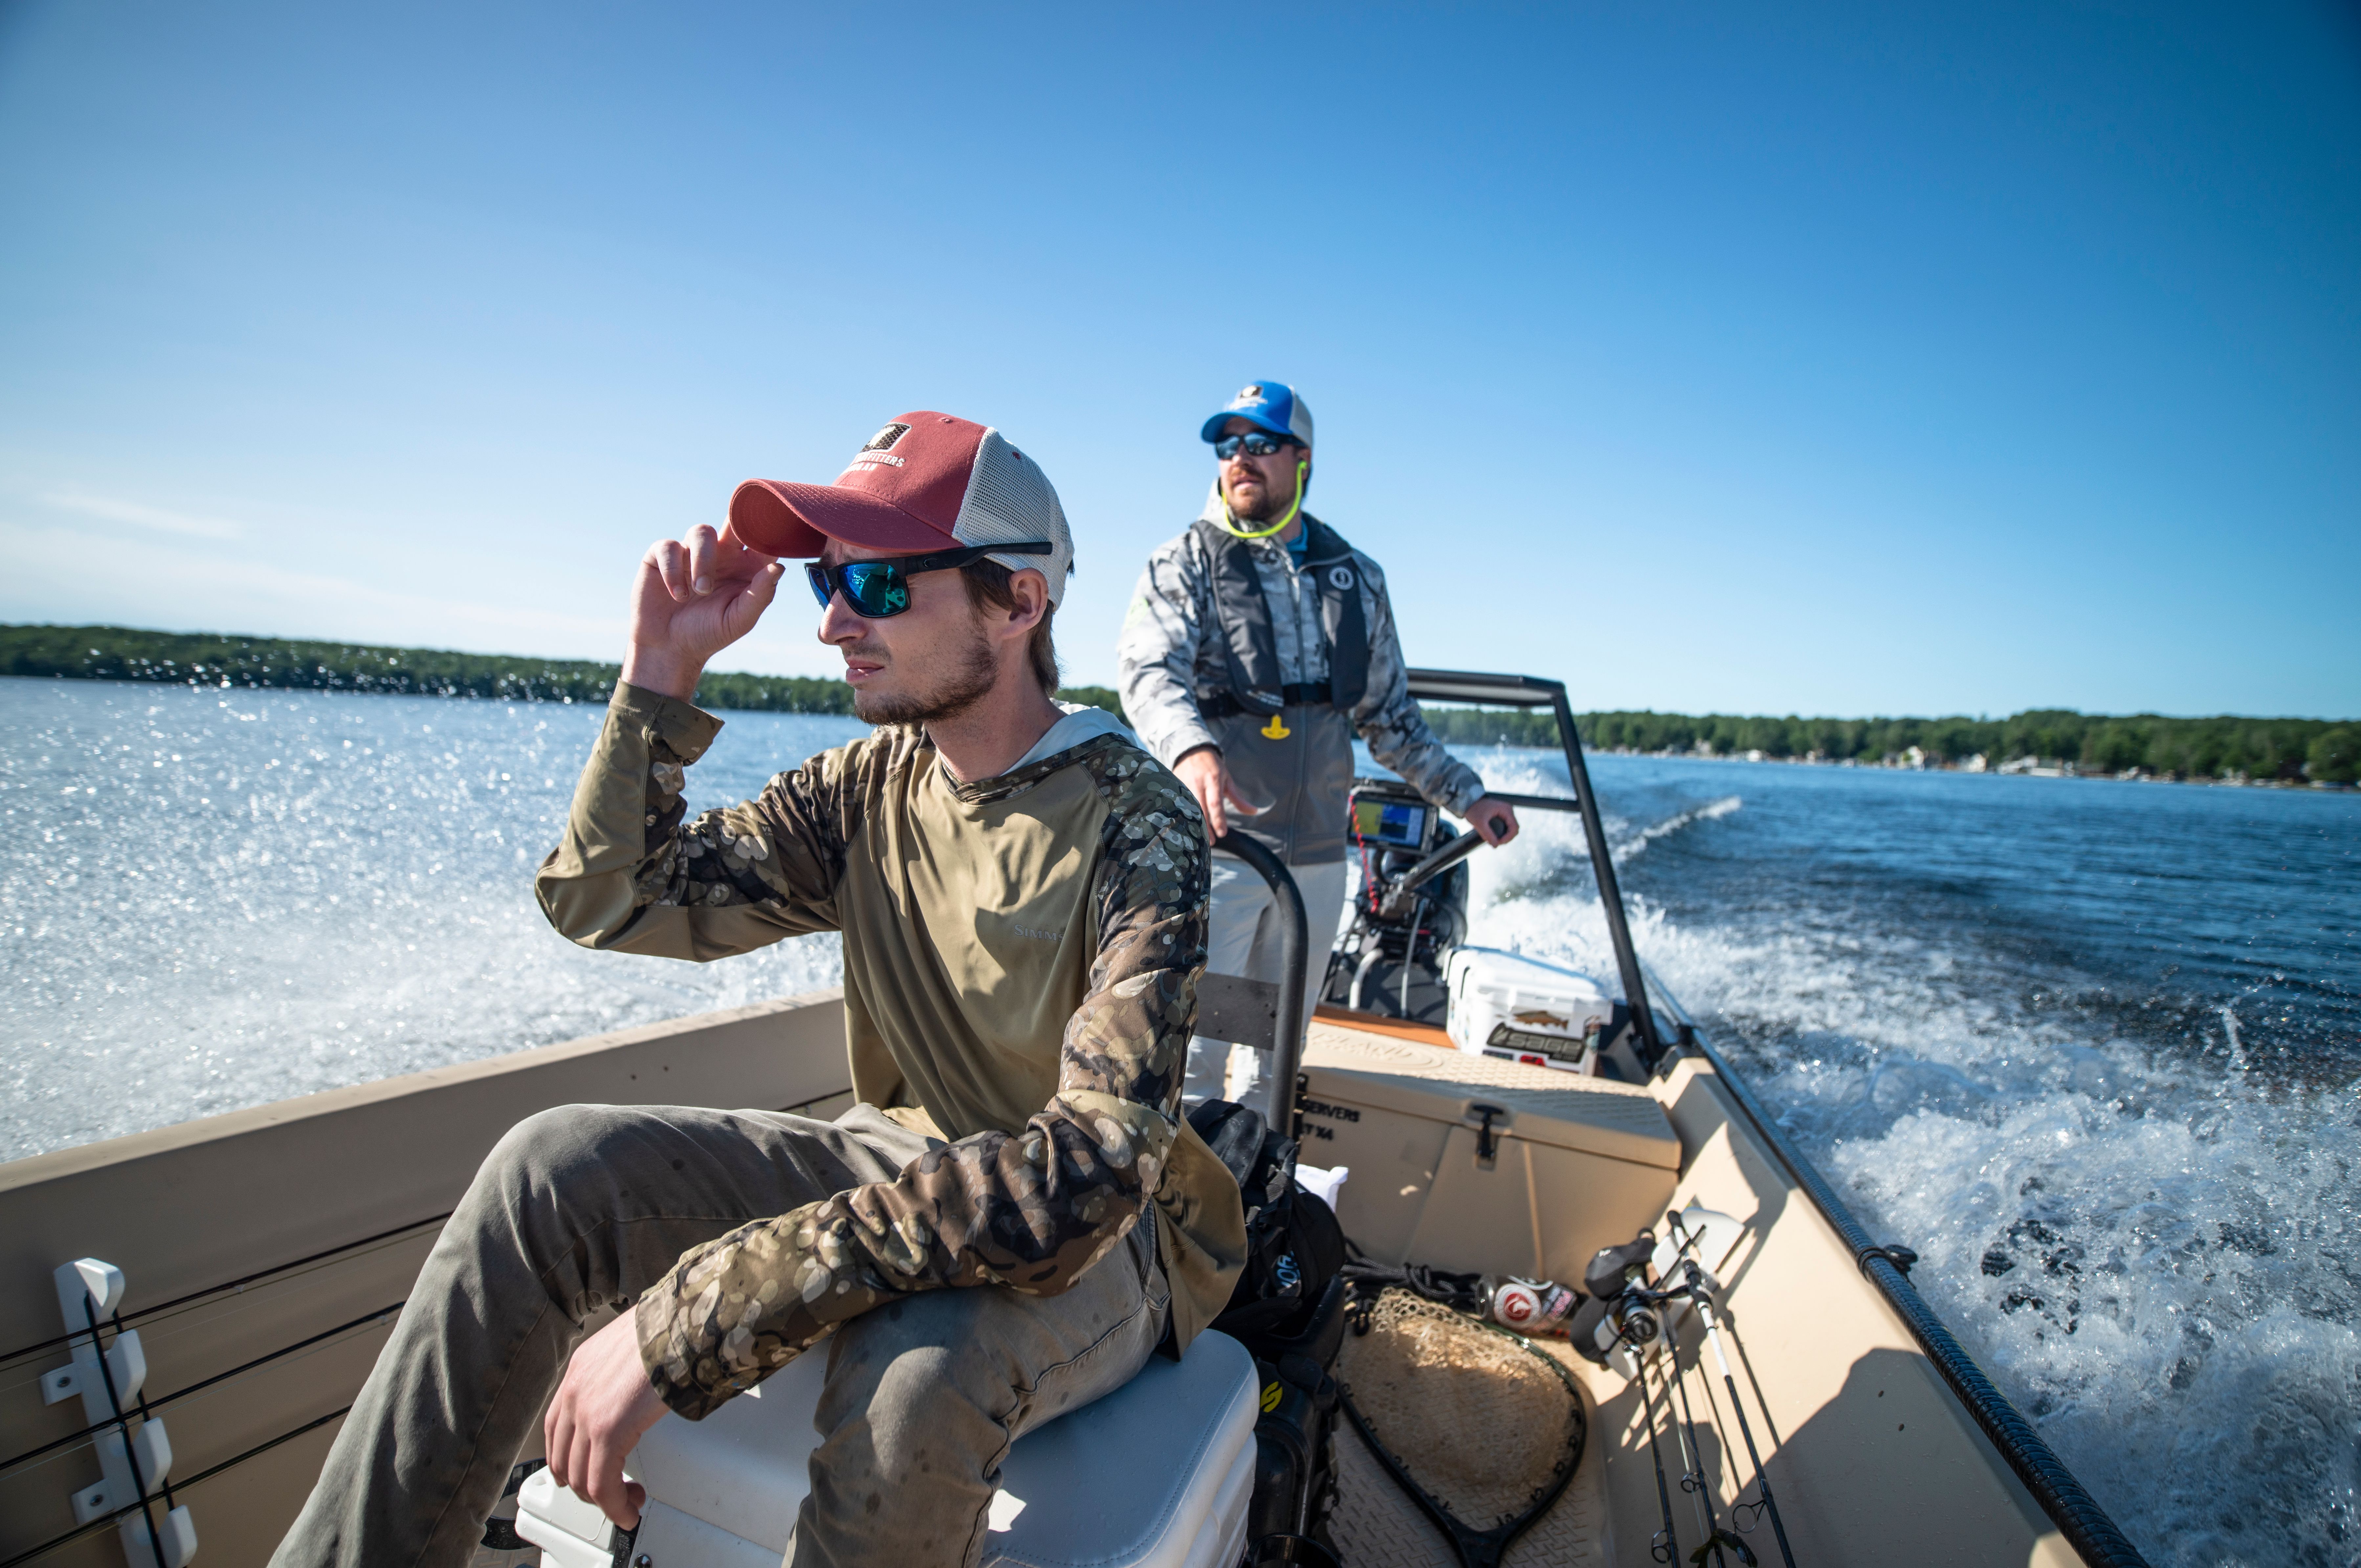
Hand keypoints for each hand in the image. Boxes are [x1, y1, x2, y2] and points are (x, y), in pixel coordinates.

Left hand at [543, 1309, 667, 1530]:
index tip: (591, 1473)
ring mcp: (587, 1413)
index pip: (556, 1431)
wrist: (683, 1324)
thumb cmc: (669, 1331)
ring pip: (580, 1477)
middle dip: (587, 1485)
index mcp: (578, 1371)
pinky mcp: (607, 1430)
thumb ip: (619, 1375)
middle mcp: (574, 1393)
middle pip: (564, 1460)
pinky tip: (627, 1510)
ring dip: (604, 1500)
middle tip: (613, 1493)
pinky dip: (614, 1505)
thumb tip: (634, 1396)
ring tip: (627, 1503)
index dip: (571, 1461)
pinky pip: (601, 1483)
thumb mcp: (629, 1349)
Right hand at [622, 521, 785, 700]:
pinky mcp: (662, 556)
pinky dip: (674, 571)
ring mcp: (691, 552)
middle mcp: (721, 554)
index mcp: (745, 566)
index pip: (762, 539)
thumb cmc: (709, 633)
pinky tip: (678, 595)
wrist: (669, 648)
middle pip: (732, 521)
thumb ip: (760, 594)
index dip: (768, 531)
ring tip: (701, 590)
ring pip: (701, 531)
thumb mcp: (740, 619)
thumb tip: (779, 567)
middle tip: (737, 535)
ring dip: (703, 560)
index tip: (771, 531)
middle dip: (737, 519)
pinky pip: (669, 547)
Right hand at [1173, 747, 1268, 841]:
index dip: (1218, 819)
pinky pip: (1177, 805)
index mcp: (1213, 780)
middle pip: (1200, 809)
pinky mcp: (1174, 787)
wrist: (1191, 751)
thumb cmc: (1213, 767)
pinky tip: (1185, 828)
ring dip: (1193, 825)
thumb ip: (1238, 798)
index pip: (1215, 803)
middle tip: (1210, 842)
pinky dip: (1182, 817)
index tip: (1222, 833)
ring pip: (1187, 809)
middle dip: (1205, 827)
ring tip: (1199, 838)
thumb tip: (1254, 811)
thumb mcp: (1227, 779)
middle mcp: (1197, 783)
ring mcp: (1183, 785)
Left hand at [1467, 796, 1519, 846]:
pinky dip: (1502, 833)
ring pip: (1510, 829)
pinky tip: (1495, 837)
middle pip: (1514, 829)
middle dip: (1506, 838)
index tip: (1498, 843)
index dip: (1508, 838)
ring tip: (1495, 841)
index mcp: (1506, 810)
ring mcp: (1506, 813)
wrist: (1470, 802)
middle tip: (1496, 843)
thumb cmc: (1474, 810)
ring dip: (1504, 836)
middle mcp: (1508, 810)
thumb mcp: (1479, 823)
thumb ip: (1487, 834)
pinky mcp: (1502, 815)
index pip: (1514, 827)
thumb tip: (1495, 846)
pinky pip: (1506, 827)